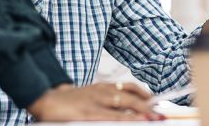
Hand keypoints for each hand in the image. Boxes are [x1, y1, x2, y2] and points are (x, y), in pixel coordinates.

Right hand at [27, 82, 162, 121]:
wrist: (47, 99)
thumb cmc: (71, 102)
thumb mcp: (91, 97)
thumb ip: (110, 101)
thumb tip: (132, 111)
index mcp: (103, 87)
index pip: (129, 87)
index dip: (145, 95)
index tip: (158, 103)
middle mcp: (102, 91)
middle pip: (131, 97)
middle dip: (148, 107)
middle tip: (161, 116)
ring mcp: (96, 102)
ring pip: (124, 105)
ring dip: (141, 112)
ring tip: (154, 119)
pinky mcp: (88, 113)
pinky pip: (111, 117)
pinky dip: (125, 120)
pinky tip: (135, 122)